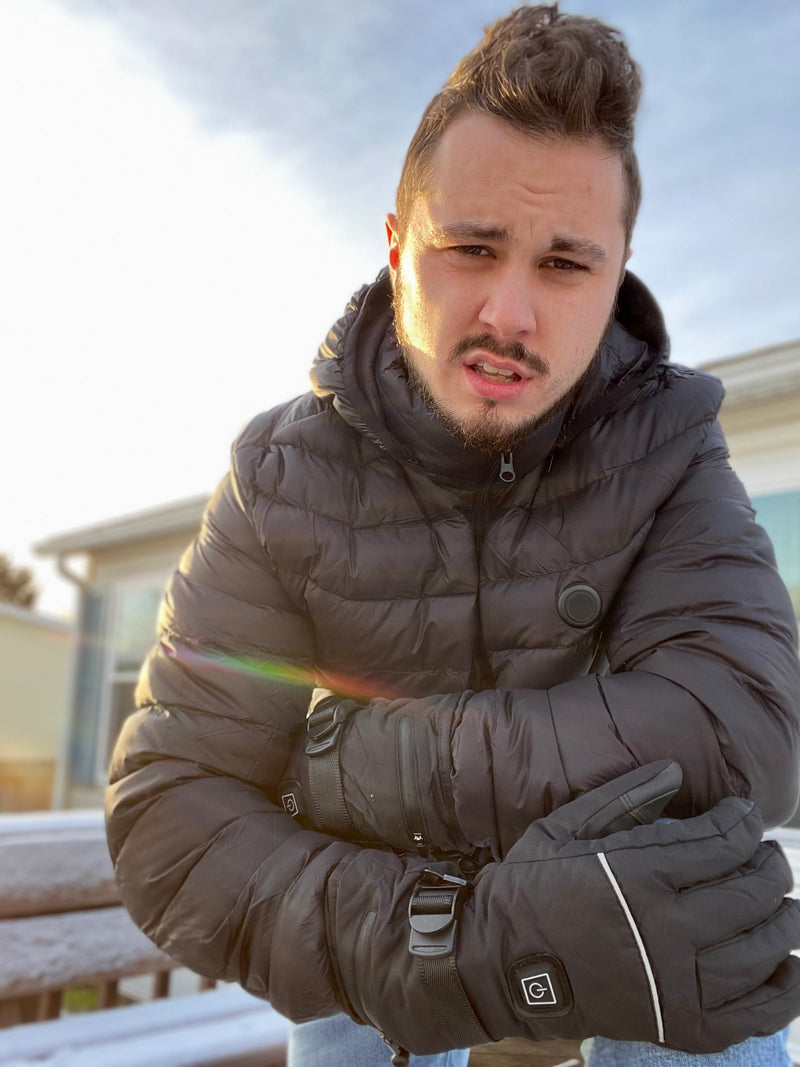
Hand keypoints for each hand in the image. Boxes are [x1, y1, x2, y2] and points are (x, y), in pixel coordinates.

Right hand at [457, 762, 799, 1051]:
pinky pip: (757, 1012)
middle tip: (767, 855)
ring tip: (782, 902)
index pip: (725, 842)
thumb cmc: (530, 891)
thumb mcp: (563, 829)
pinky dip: (784, 988)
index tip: (744, 813)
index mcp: (638, 876)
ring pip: (764, 948)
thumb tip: (675, 770)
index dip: (744, 821)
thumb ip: (623, 798)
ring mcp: (679, 985)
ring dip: (784, 918)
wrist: (501, 968)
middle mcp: (667, 930)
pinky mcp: (683, 1026)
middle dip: (770, 865)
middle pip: (753, 893)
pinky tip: (788, 964)